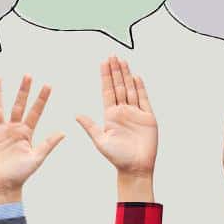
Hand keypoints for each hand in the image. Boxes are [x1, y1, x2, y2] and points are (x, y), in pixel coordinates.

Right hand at [0, 75, 64, 205]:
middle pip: (18, 104)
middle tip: (28, 75)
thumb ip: (48, 144)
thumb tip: (63, 133)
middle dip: (23, 90)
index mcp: (26, 132)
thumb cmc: (21, 174)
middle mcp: (13, 128)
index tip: (48, 85)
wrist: (4, 186)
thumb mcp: (37, 158)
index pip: (35, 111)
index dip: (41, 98)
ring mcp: (0, 131)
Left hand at [76, 56, 156, 201]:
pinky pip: (144, 99)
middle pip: (119, 86)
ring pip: (130, 89)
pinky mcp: (148, 118)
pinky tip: (136, 77)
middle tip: (112, 55)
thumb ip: (90, 126)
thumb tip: (75, 114)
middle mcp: (123, 111)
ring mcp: (136, 113)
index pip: (107, 90)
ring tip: (123, 61)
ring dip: (126, 75)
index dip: (106, 76)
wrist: (135, 168)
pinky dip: (140, 88)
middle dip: (115, 71)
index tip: (103, 62)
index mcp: (110, 115)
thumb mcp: (100, 141)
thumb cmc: (117, 157)